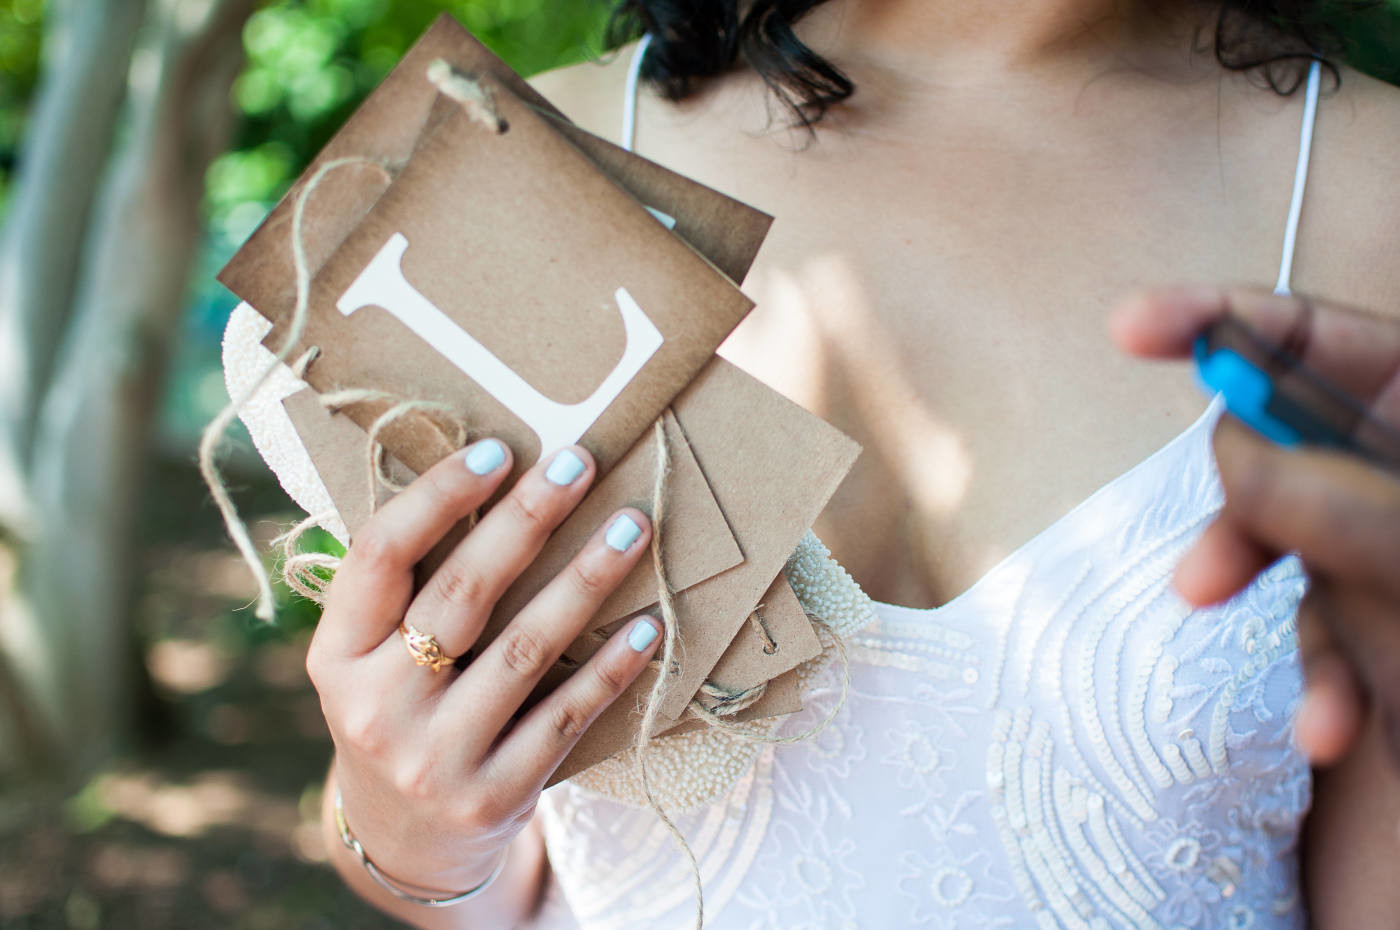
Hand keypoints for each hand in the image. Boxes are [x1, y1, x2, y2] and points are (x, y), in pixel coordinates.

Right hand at [307, 439, 660, 893]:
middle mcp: (375, 708)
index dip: (438, 496)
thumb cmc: (398, 715)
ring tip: (631, 527)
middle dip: (526, 519)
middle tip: (580, 461)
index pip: (379, 555)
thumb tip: (493, 479)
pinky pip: (565, 716)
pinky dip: (610, 666)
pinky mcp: (496, 796)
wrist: (406, 845)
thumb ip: (406, 591)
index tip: (498, 449)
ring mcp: (435, 759)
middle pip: (460, 593)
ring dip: (585, 581)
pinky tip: (648, 624)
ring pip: (524, 649)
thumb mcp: (368, 661)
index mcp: (336, 657)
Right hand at [1111, 286, 1399, 768]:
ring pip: (1304, 552)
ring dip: (1303, 639)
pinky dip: (1332, 679)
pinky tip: (1336, 730)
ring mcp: (1397, 529)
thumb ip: (1333, 496)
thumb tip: (1231, 458)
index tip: (1129, 330)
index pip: (1310, 333)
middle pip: (1287, 452)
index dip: (1212, 319)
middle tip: (1206, 579)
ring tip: (1319, 716)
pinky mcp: (1396, 600)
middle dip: (1243, 527)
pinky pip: (1338, 619)